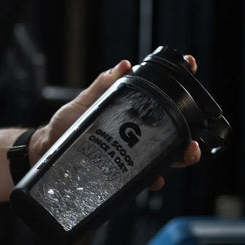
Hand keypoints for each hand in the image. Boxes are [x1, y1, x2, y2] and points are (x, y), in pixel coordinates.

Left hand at [29, 57, 201, 190]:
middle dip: (192, 135)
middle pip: (176, 133)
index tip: (191, 65)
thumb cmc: (68, 122)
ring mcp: (135, 154)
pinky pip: (145, 178)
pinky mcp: (124, 172)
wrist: (49, 148)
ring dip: (181, 157)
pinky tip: (155, 178)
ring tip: (185, 154)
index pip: (165, 97)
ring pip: (168, 157)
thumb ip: (103, 85)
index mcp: (134, 112)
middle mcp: (141, 134)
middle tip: (195, 138)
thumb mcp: (86, 101)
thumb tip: (123, 66)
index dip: (182, 82)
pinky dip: (153, 179)